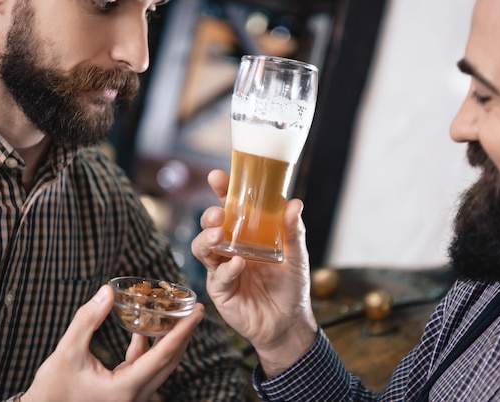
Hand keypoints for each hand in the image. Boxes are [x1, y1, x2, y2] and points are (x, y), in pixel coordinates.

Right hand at [21, 285, 203, 401]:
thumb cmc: (51, 391)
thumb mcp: (66, 353)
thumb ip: (87, 320)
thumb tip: (107, 291)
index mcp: (126, 387)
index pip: (163, 354)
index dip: (183, 330)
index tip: (198, 311)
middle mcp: (136, 394)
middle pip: (170, 360)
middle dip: (184, 333)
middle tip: (195, 308)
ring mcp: (132, 396)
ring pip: (160, 365)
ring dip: (168, 340)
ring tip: (175, 315)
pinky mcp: (125, 393)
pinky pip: (145, 368)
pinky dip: (148, 349)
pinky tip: (143, 330)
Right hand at [191, 170, 317, 375]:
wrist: (288, 322)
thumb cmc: (290, 286)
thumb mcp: (297, 255)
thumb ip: (293, 231)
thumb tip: (294, 203)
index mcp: (247, 233)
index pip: (230, 207)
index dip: (221, 191)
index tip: (217, 177)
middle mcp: (231, 247)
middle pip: (209, 225)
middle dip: (209, 216)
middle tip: (218, 214)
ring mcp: (222, 268)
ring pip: (202, 248)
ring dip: (207, 239)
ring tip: (219, 235)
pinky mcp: (221, 290)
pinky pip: (217, 275)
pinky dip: (226, 268)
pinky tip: (238, 264)